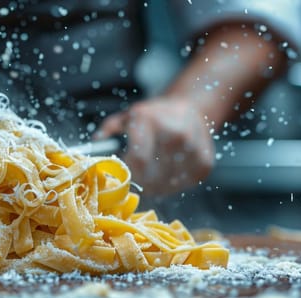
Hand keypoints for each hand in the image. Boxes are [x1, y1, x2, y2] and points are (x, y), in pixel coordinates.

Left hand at [97, 96, 214, 194]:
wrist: (191, 109)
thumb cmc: (154, 116)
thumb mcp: (127, 116)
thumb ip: (109, 130)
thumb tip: (96, 143)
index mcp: (151, 121)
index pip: (138, 161)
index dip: (128, 171)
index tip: (123, 171)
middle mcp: (175, 135)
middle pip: (151, 177)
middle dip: (140, 180)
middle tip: (137, 174)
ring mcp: (193, 151)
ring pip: (166, 185)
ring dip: (156, 184)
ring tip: (153, 171)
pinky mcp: (205, 164)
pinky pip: (182, 186)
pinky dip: (172, 184)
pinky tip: (169, 171)